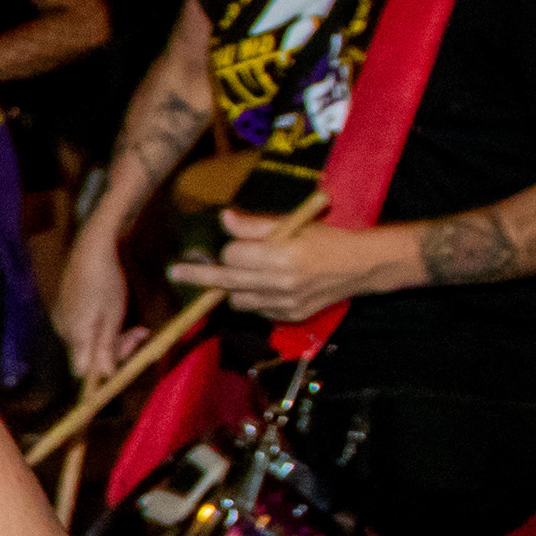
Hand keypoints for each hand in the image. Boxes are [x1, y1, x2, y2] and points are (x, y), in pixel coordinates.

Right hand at [51, 230, 135, 383]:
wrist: (90, 251)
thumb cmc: (106, 282)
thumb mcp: (113, 316)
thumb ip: (107, 346)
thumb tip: (106, 374)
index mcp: (76, 334)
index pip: (84, 369)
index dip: (105, 366)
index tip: (128, 350)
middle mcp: (63, 330)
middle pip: (87, 354)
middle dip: (115, 347)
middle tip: (140, 332)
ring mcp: (61, 319)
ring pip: (86, 341)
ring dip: (109, 336)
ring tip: (132, 322)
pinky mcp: (64, 309)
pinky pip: (81, 328)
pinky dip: (98, 326)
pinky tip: (111, 313)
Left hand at [169, 212, 395, 323]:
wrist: (361, 266)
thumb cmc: (326, 239)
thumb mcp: (293, 224)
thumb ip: (255, 225)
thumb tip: (223, 219)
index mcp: (281, 256)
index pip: (232, 256)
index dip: (231, 249)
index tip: (238, 245)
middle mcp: (280, 283)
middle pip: (226, 282)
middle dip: (199, 276)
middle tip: (175, 273)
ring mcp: (285, 303)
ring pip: (238, 300)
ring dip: (233, 288)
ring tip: (243, 275)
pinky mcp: (290, 316)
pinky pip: (257, 310)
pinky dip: (254, 298)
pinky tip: (265, 286)